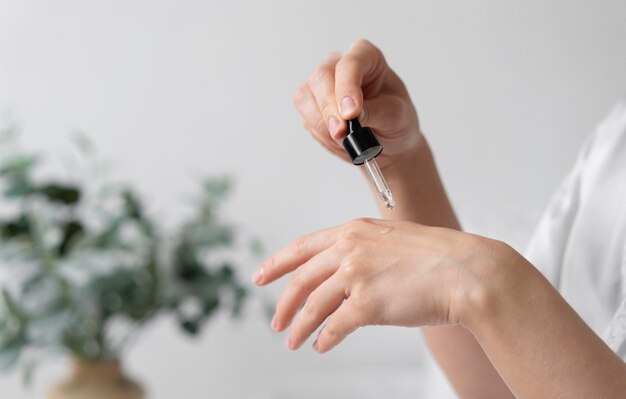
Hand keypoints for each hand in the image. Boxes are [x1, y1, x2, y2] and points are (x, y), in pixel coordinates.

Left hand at [252, 218, 511, 352]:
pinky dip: (324, 338)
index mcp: (354, 230)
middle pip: (301, 278)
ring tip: (293, 340)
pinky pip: (334, 326)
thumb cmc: (437, 258)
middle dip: (284, 303)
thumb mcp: (392, 241)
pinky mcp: (367, 303)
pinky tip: (322, 345)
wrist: (467, 272)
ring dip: (299, 326)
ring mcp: (357, 274)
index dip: (277, 263)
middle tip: (276, 321)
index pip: (302, 246)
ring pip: (313, 305)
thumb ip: (362, 252)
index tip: (260, 276)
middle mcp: (350, 248)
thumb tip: (341, 278)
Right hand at [293, 39, 420, 168]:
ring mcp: (322, 84)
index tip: (351, 113)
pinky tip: (337, 140)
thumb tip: (350, 116)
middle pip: (321, 77)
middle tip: (341, 132)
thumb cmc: (396, 120)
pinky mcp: (311, 105)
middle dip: (329, 108)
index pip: (350, 63)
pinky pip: (305, 117)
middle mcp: (339, 65)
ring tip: (344, 140)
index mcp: (367, 57)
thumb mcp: (396, 116)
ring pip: (306, 97)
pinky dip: (320, 133)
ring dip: (322, 123)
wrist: (389, 141)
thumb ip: (375, 112)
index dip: (347, 87)